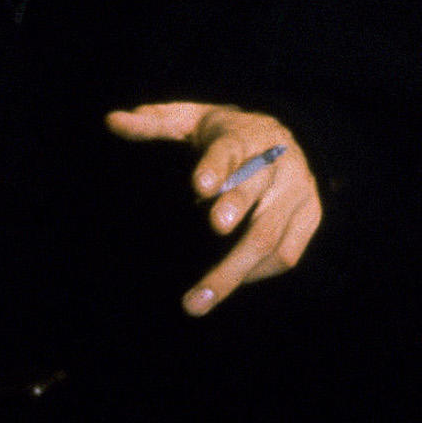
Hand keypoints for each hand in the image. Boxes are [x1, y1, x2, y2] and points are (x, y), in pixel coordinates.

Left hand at [103, 101, 323, 315]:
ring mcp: (298, 190)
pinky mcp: (310, 215)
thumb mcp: (192, 120)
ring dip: (234, 270)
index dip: (216, 168)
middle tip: (214, 228)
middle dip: (235, 209)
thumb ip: (154, 123)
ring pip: (269, 235)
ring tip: (196, 302)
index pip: (230, 150)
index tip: (198, 186)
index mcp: (245, 136)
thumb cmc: (228, 135)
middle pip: (256, 190)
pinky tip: (229, 284)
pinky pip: (287, 253)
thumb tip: (111, 121)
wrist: (290, 137)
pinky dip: (256, 274)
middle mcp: (278, 162)